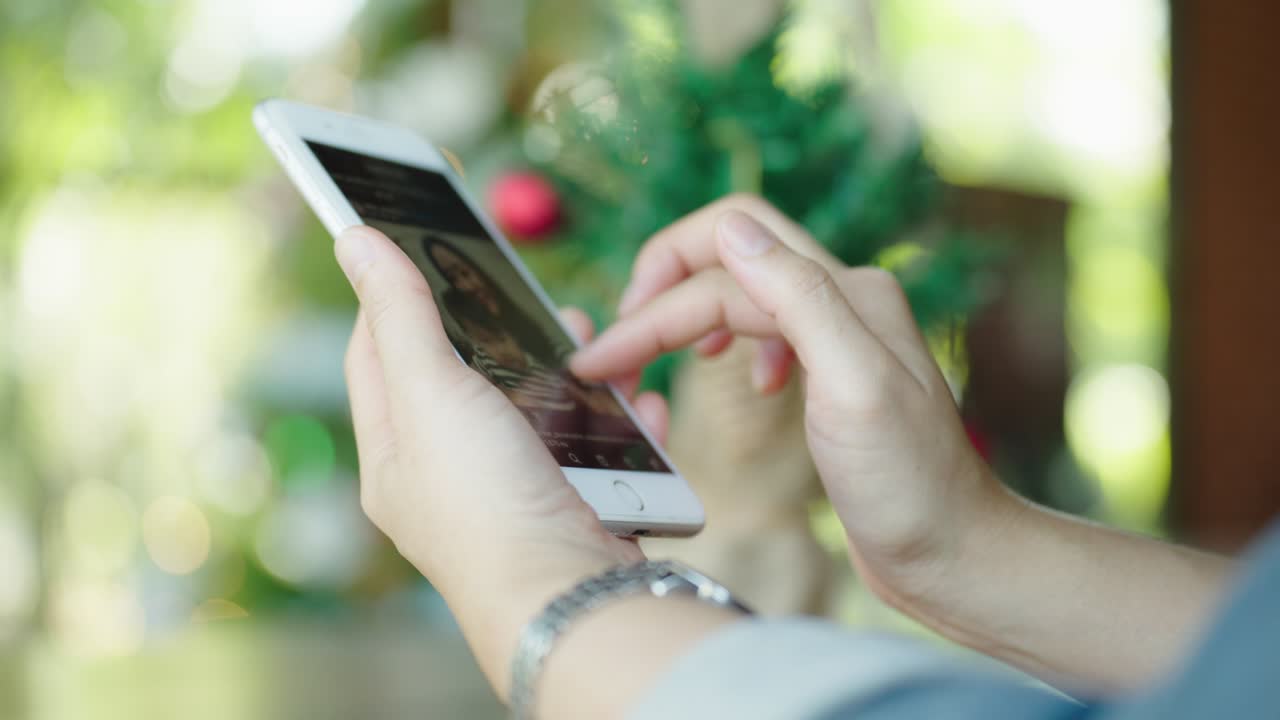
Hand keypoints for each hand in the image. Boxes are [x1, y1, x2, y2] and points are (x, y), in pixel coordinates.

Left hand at [335, 226, 673, 697]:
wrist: (569, 597)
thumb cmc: (485, 497)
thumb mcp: (432, 390)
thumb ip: (400, 312)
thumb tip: (352, 238)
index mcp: (394, 455)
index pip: (375, 357)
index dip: (391, 298)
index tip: (416, 250)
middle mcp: (446, 479)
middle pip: (465, 381)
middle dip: (501, 331)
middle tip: (529, 295)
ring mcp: (512, 497)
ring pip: (538, 413)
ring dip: (568, 371)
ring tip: (590, 337)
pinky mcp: (572, 511)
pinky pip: (594, 453)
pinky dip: (616, 423)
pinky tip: (636, 403)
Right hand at [571, 196, 1017, 612]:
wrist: (954, 552)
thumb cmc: (907, 486)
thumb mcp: (854, 386)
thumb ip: (799, 297)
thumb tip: (729, 228)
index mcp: (847, 293)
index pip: (718, 278)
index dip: (650, 315)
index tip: (595, 363)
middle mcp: (844, 298)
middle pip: (726, 252)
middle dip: (660, 288)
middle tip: (615, 345)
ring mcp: (839, 334)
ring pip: (740, 287)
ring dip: (686, 311)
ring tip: (652, 357)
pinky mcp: (833, 372)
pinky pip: (765, 324)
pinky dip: (730, 337)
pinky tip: (745, 382)